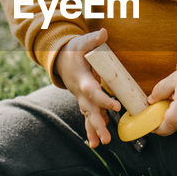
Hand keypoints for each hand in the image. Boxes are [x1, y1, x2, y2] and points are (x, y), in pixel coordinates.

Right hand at [55, 28, 121, 147]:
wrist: (60, 59)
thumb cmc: (74, 50)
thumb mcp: (81, 42)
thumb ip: (93, 39)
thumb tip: (104, 32)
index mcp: (82, 78)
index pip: (92, 91)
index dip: (103, 99)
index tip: (116, 106)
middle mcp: (80, 92)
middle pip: (89, 110)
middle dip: (97, 125)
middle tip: (106, 139)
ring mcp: (81, 98)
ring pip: (88, 116)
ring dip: (94, 130)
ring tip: (101, 144)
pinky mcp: (84, 101)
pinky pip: (88, 116)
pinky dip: (92, 129)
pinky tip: (97, 141)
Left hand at [147, 68, 176, 135]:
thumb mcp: (174, 79)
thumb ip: (160, 90)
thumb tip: (151, 100)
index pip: (167, 125)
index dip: (157, 128)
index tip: (150, 125)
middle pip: (173, 127)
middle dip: (164, 123)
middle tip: (160, 112)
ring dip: (174, 120)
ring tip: (174, 106)